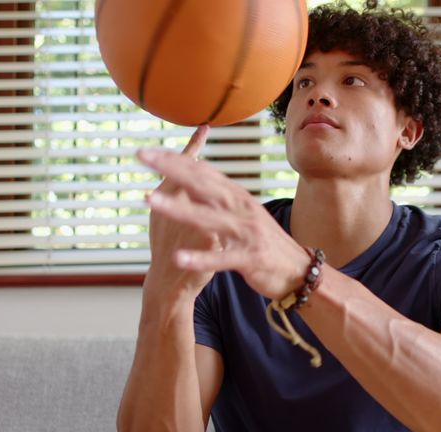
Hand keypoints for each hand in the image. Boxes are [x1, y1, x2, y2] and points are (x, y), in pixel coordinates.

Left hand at [138, 149, 310, 300]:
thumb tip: (197, 176)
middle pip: (202, 185)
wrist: (298, 270)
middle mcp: (241, 208)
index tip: (149, 152)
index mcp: (237, 197)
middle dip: (171, 169)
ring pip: (207, 218)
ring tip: (150, 200)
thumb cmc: (264, 242)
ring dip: (177, 209)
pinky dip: (201, 257)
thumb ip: (220, 196)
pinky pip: (221, 258)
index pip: (203, 171)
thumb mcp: (243, 213)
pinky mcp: (250, 258)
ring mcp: (246, 233)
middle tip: (142, 157)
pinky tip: (179, 258)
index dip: (176, 160)